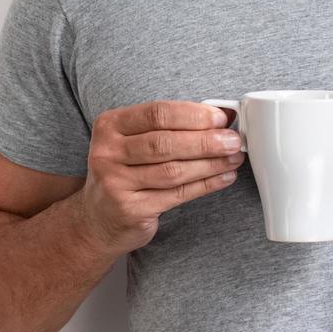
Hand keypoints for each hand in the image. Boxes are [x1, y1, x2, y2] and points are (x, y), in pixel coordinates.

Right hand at [75, 100, 244, 253]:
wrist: (98, 218)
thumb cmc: (126, 171)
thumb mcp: (135, 141)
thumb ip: (171, 127)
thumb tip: (222, 116)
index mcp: (110, 125)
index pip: (157, 113)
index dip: (193, 115)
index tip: (221, 117)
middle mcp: (107, 153)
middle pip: (165, 142)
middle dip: (205, 140)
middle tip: (233, 140)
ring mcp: (115, 183)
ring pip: (173, 170)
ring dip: (210, 163)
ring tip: (234, 157)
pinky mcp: (130, 209)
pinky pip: (177, 194)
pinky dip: (206, 184)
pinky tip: (224, 177)